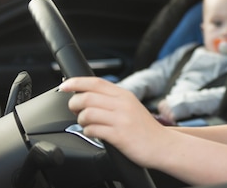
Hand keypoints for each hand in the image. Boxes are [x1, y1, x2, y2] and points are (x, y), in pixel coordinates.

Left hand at [60, 77, 174, 167]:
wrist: (162, 145)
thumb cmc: (144, 128)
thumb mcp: (130, 106)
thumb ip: (112, 99)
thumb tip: (87, 95)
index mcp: (124, 95)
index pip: (95, 82)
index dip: (76, 82)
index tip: (64, 86)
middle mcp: (123, 104)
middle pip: (87, 97)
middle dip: (74, 104)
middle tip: (75, 111)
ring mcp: (121, 120)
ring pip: (87, 113)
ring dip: (81, 120)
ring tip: (87, 124)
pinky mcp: (119, 135)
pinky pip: (93, 130)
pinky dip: (88, 132)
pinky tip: (94, 133)